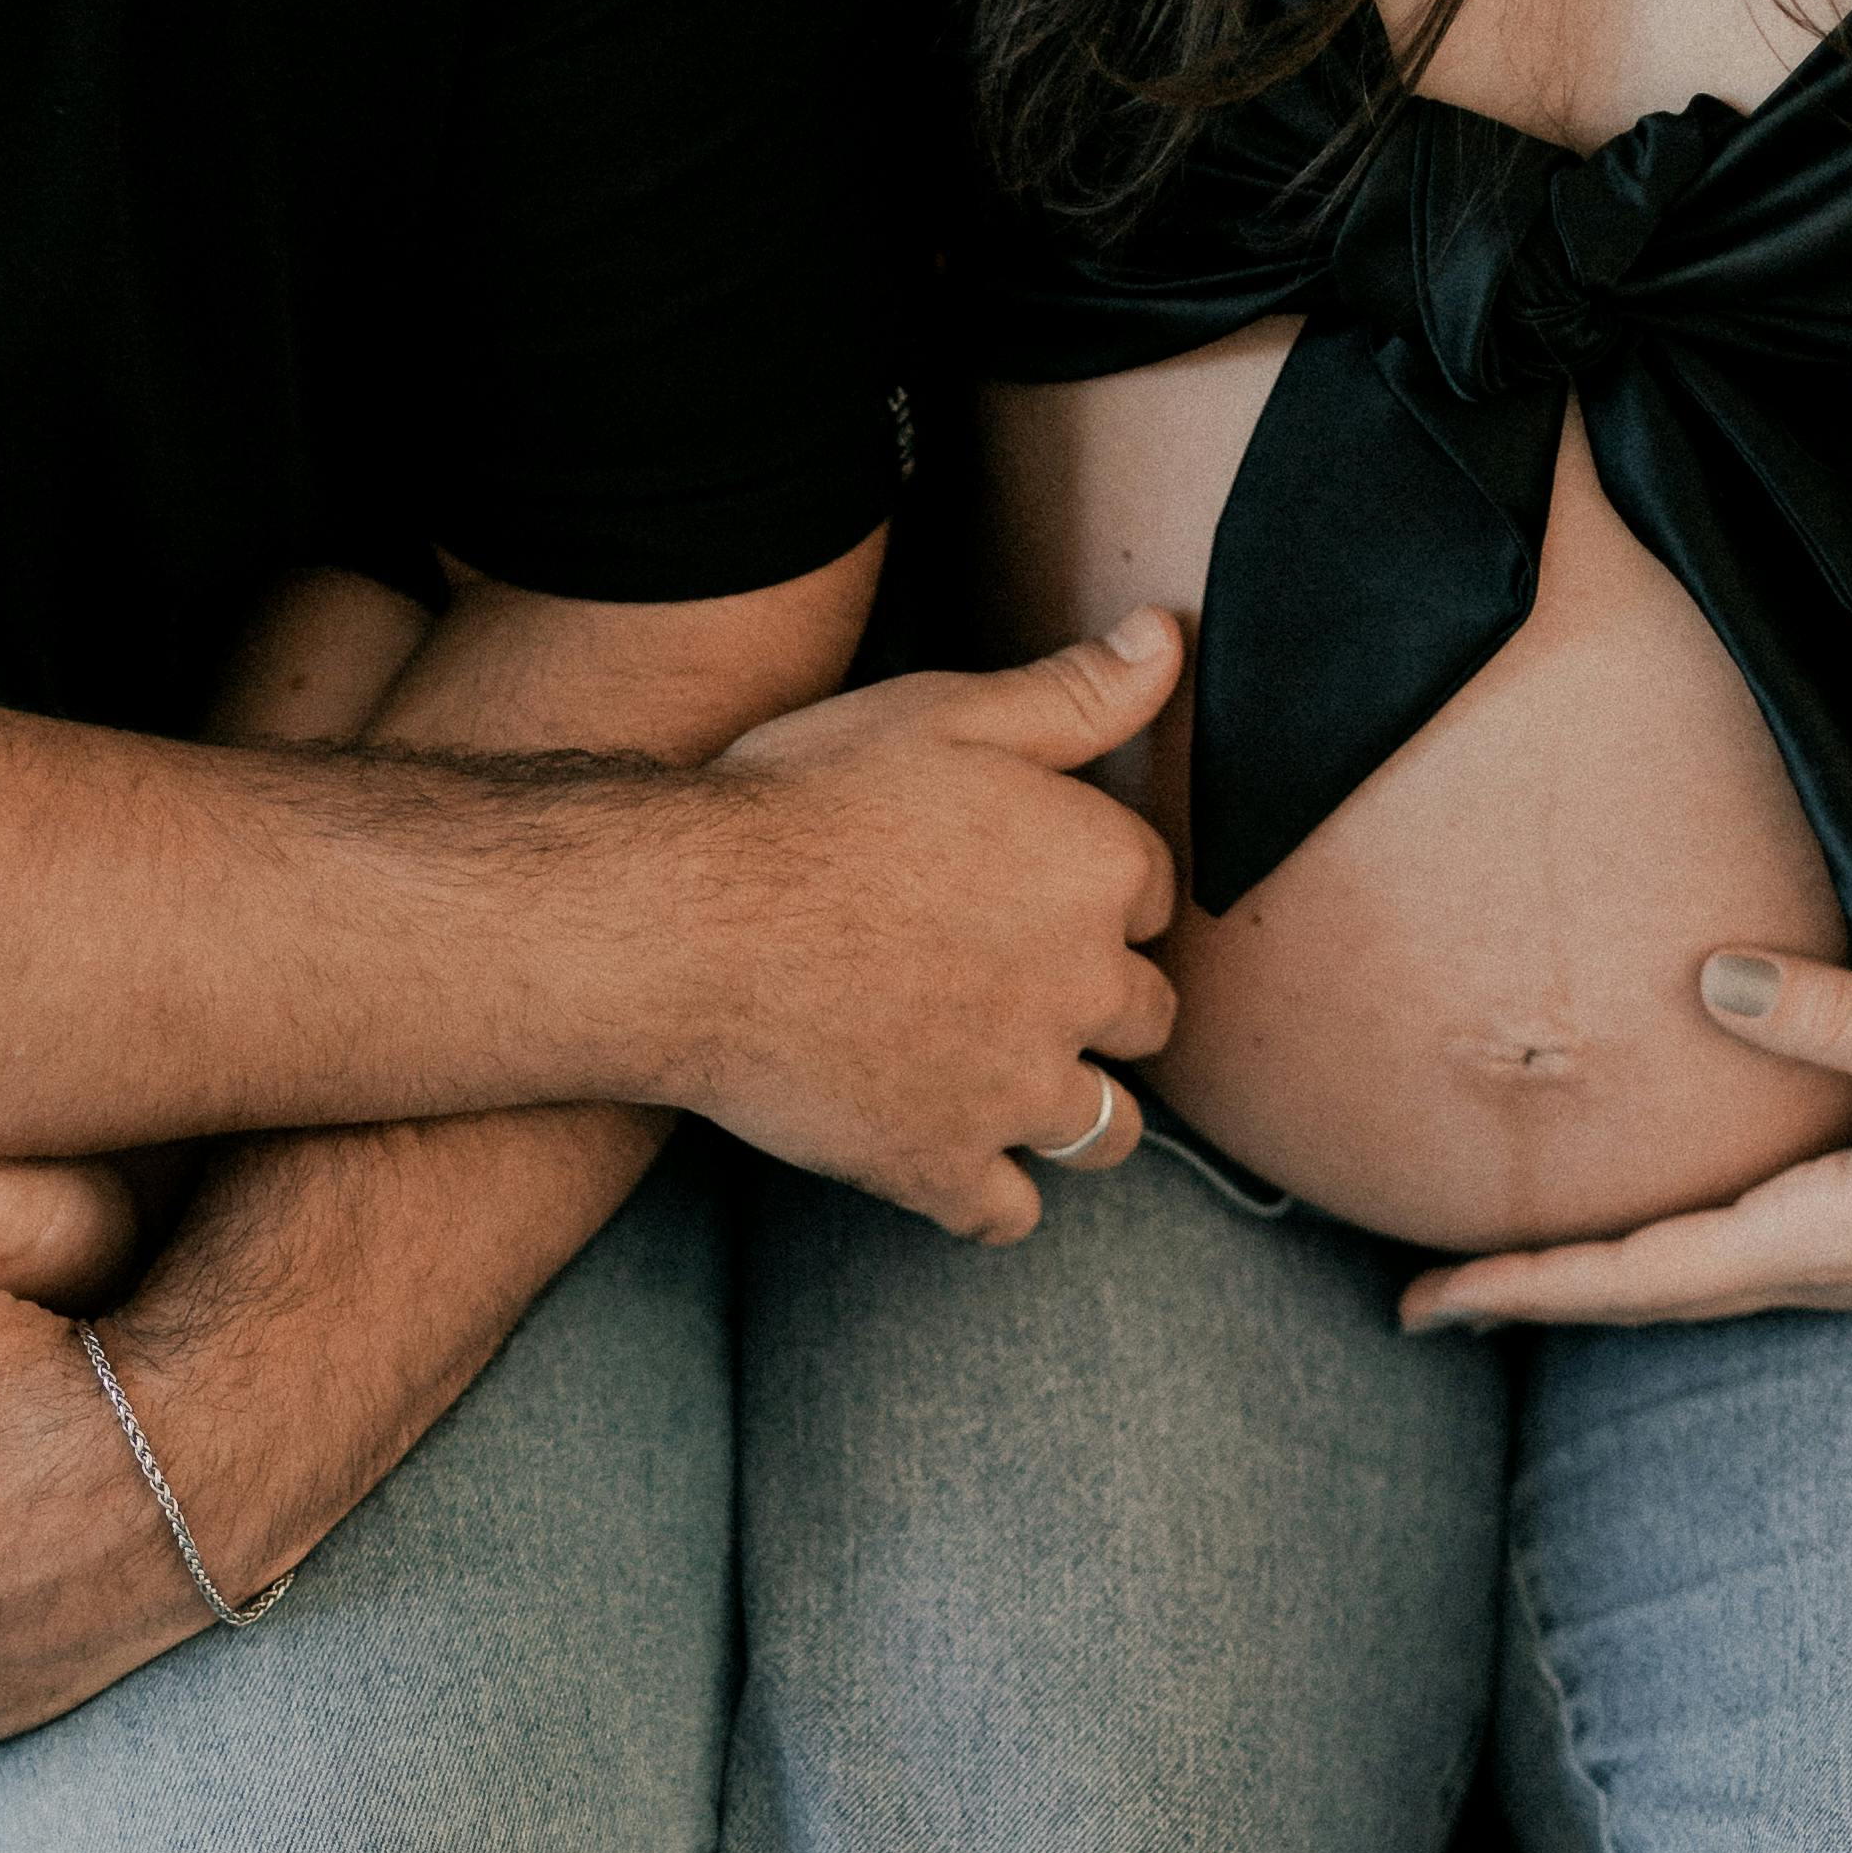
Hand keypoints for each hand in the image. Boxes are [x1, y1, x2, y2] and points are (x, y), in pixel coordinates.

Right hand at [683, 617, 1182, 1237]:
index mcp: (1095, 868)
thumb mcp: (943, 715)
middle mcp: (1082, 987)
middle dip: (1100, 1006)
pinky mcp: (941, 1166)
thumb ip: (1071, 694)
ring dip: (1076, 1112)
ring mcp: (1016, 1090)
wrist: (684, 922)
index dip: (1101, 896)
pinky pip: (1007, 1212)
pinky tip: (953, 1163)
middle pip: (1147, 1017)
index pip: (1154, 897)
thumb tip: (1168, 640)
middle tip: (1020, 989)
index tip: (1040, 896)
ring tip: (1017, 1088)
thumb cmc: (803, 802)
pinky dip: (988, 1195)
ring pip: (1104, 1130)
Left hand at [1403, 945, 1851, 1330]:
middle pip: (1645, 1298)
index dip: (1531, 1284)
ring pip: (1688, 1287)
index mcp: (1827, 1233)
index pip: (1643, 1273)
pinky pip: (1735, 1262)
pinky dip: (1661, 1263)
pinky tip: (1637, 1241)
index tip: (1430, 1299)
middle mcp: (1824, 1269)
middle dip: (1531, 1301)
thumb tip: (1710, 979)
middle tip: (1416, 1308)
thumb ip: (1837, 1012)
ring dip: (1591, 1286)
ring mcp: (1850, 1263)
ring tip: (1498, 1281)